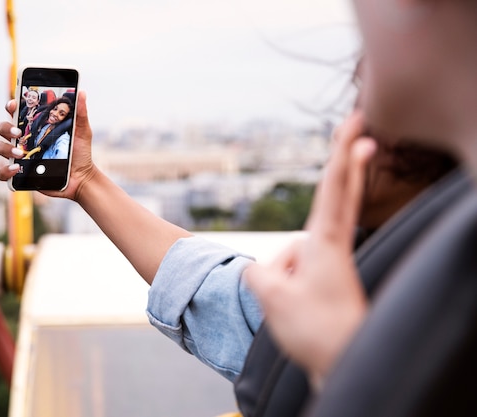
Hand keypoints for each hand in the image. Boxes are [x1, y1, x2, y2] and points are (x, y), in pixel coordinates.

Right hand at [0, 91, 97, 199]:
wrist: (81, 177)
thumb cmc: (79, 152)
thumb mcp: (81, 131)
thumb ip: (80, 113)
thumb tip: (82, 92)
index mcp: (34, 127)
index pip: (16, 112)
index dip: (11, 106)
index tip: (14, 104)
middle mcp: (23, 140)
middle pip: (2, 127)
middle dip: (6, 127)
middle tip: (18, 132)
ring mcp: (19, 157)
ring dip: (5, 148)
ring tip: (20, 153)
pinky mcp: (20, 175)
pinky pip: (2, 173)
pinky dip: (5, 171)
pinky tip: (16, 169)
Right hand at [244, 111, 375, 388]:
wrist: (342, 362)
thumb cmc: (313, 329)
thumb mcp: (271, 297)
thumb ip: (258, 273)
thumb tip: (264, 268)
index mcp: (326, 244)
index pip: (335, 189)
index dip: (343, 155)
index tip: (358, 126)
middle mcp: (334, 245)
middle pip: (339, 190)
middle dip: (346, 154)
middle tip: (358, 119)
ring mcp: (332, 260)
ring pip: (294, 248)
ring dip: (282, 269)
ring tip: (291, 306)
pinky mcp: (327, 276)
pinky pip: (295, 264)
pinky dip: (284, 277)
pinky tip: (291, 305)